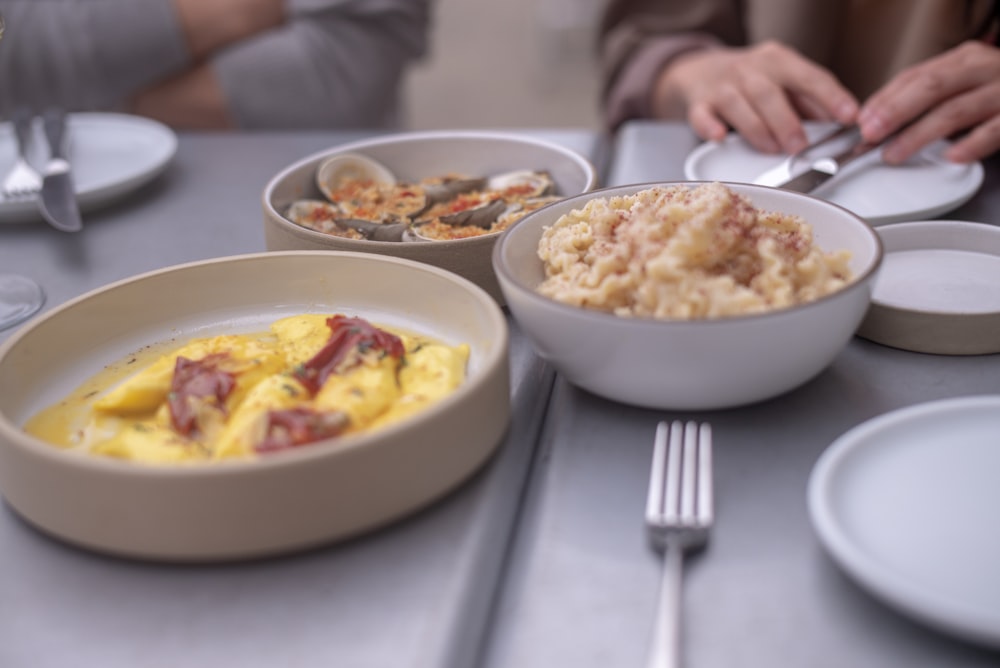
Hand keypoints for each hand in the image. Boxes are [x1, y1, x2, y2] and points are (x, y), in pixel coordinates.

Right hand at [653, 40, 857, 153]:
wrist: (701, 69)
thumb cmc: (751, 80)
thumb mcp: (784, 80)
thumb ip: (809, 102)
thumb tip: (839, 125)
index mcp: (778, 60)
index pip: (808, 76)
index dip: (831, 97)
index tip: (848, 116)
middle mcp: (749, 69)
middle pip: (769, 92)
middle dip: (787, 121)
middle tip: (801, 146)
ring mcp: (721, 86)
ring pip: (738, 104)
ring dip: (757, 129)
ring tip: (772, 149)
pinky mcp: (699, 104)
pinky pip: (702, 115)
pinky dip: (710, 127)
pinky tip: (719, 136)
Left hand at [859, 40, 999, 163]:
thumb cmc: (995, 92)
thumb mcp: (960, 85)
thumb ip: (924, 97)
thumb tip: (876, 118)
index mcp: (962, 61)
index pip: (915, 76)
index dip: (885, 99)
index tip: (860, 121)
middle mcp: (982, 70)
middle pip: (931, 88)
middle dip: (895, 112)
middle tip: (870, 135)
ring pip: (955, 111)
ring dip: (919, 135)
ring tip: (894, 153)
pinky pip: (994, 130)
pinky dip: (971, 144)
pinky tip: (952, 156)